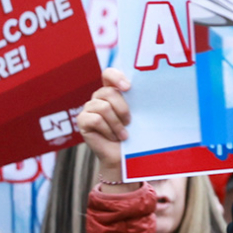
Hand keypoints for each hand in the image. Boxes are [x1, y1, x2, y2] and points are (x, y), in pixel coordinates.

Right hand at [77, 68, 134, 190]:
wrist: (123, 158)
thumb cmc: (133, 135)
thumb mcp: (137, 115)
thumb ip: (136, 101)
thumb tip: (150, 91)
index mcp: (112, 91)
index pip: (108, 74)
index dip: (116, 77)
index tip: (128, 87)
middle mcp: (98, 97)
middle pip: (108, 92)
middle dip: (122, 109)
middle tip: (129, 123)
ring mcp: (89, 108)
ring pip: (103, 107)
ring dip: (116, 124)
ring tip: (122, 134)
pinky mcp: (82, 120)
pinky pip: (96, 120)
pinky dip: (108, 130)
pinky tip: (112, 137)